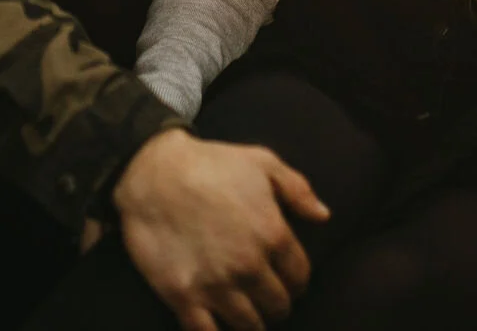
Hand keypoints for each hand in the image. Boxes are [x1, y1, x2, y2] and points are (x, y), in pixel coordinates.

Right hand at [113, 129, 328, 330]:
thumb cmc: (210, 163)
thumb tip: (323, 216)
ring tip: (247, 314)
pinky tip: (219, 327)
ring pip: (249, 326)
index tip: (288, 281)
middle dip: (276, 303)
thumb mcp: (262, 162)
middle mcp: (249, 266)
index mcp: (273, 234)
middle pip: (278, 306)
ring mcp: (216, 284)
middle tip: (266, 298)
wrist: (153, 172)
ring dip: (252, 323)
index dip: (296, 281)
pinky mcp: (183, 296)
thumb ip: (298, 190)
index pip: (300, 277)